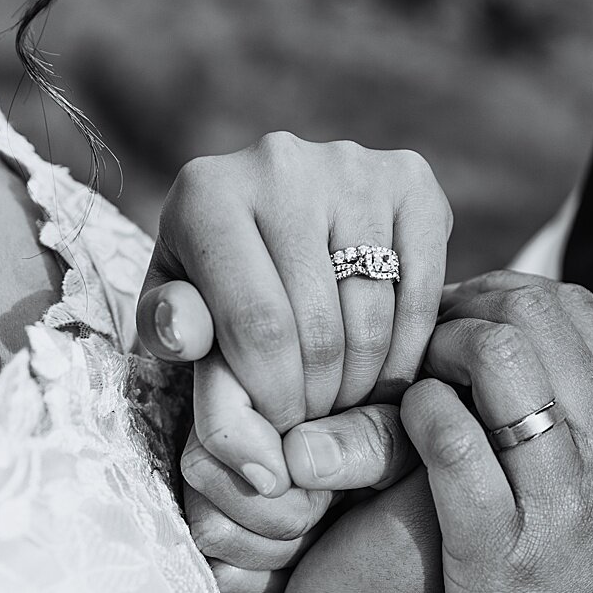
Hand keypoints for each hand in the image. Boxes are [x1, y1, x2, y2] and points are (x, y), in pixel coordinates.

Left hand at [140, 135, 447, 592]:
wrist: (280, 214)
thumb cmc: (219, 276)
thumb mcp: (181, 307)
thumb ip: (170, 331)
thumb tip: (182, 337)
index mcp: (206, 192)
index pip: (257, 324)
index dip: (276, 396)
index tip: (281, 429)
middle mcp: (281, 163)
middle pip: (319, 325)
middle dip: (320, 396)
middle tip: (317, 424)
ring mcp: (354, 167)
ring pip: (374, 316)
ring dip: (365, 382)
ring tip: (346, 402)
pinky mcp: (412, 180)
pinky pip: (422, 293)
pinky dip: (409, 348)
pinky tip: (387, 373)